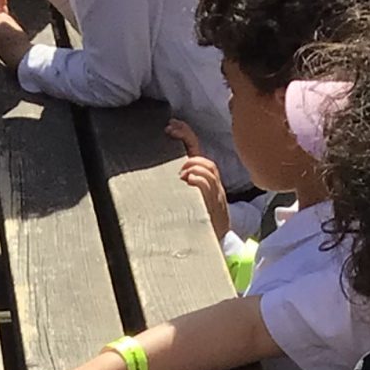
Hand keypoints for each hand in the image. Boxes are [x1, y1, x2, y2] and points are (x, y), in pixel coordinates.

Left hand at [167, 121, 229, 235]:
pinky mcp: (214, 204)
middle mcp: (212, 183)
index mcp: (204, 179)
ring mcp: (214, 193)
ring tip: (181, 170)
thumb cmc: (198, 223)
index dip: (185, 134)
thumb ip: (175, 187)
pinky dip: (197, 179)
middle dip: (187, 140)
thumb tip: (154, 179)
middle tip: (170, 134)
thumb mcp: (186, 201)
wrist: (216, 245)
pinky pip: (207, 185)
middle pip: (203, 156)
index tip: (170, 125)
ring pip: (207, 167)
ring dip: (193, 164)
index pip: (196, 149)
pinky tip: (187, 179)